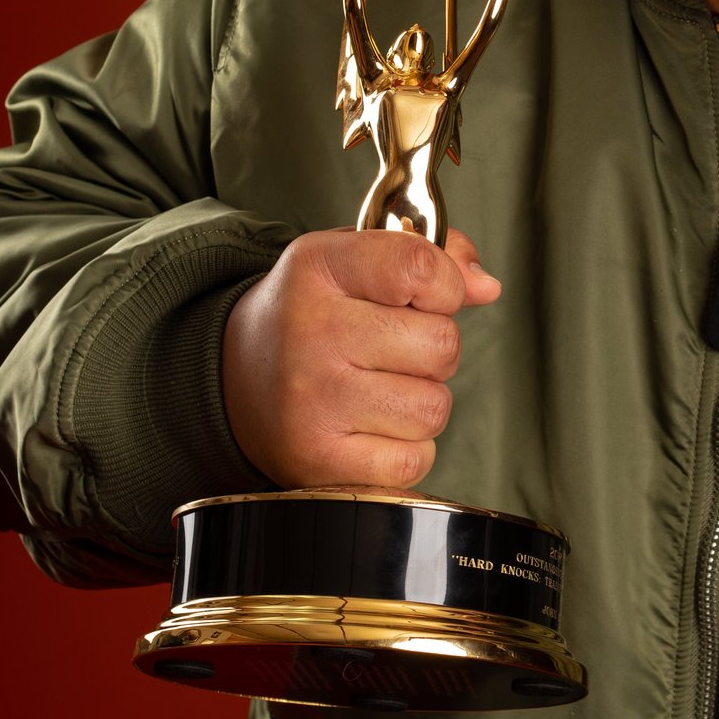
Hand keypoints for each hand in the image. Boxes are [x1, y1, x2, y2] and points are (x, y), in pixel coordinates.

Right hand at [222, 226, 502, 489]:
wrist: (231, 377)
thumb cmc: (310, 315)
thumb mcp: (352, 261)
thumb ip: (428, 257)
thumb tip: (486, 286)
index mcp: (319, 268)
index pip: (421, 267)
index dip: (444, 286)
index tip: (424, 296)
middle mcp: (311, 332)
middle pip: (442, 344)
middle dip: (433, 348)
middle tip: (390, 349)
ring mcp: (314, 401)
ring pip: (434, 407)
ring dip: (421, 401)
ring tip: (377, 388)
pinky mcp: (320, 461)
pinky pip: (415, 460)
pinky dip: (406, 449)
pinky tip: (370, 428)